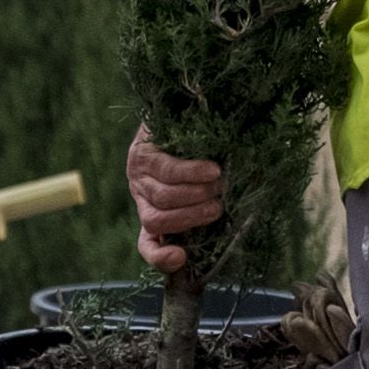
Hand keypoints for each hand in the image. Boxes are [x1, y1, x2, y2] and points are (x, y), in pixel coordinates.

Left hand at [126, 126, 222, 272]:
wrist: (184, 111)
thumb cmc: (202, 154)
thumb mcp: (204, 187)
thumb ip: (210, 204)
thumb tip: (231, 218)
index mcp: (154, 213)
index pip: (148, 246)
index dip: (161, 257)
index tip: (181, 257)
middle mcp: (141, 197)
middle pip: (159, 221)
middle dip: (192, 217)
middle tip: (218, 206)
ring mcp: (138, 175)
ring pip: (164, 198)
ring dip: (195, 195)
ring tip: (219, 184)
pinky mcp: (142, 153)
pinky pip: (167, 169)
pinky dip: (192, 173)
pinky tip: (212, 170)